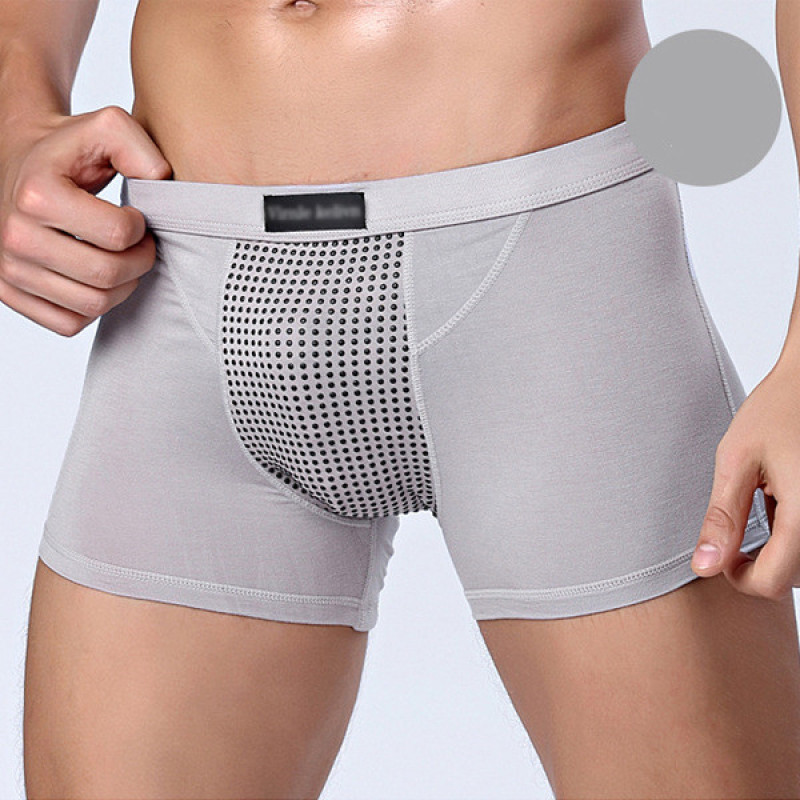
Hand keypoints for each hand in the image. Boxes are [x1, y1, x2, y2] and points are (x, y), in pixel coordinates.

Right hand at [0, 105, 171, 336]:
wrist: (22, 161)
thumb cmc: (70, 149)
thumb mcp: (108, 128)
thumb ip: (143, 150)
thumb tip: (162, 186)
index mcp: (37, 194)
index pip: (117, 235)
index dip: (141, 228)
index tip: (137, 217)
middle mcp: (14, 234)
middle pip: (105, 275)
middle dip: (139, 262)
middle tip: (141, 245)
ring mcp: (8, 268)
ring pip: (92, 305)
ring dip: (121, 287)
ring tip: (122, 260)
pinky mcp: (10, 293)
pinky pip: (69, 323)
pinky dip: (93, 308)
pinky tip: (96, 279)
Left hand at [691, 361, 799, 600]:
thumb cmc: (779, 407)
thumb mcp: (738, 459)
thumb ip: (723, 517)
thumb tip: (705, 567)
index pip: (772, 582)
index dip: (738, 576)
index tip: (721, 552)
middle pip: (793, 575)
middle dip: (762, 561)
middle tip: (741, 518)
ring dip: (783, 544)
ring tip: (768, 496)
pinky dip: (797, 526)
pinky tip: (785, 491)